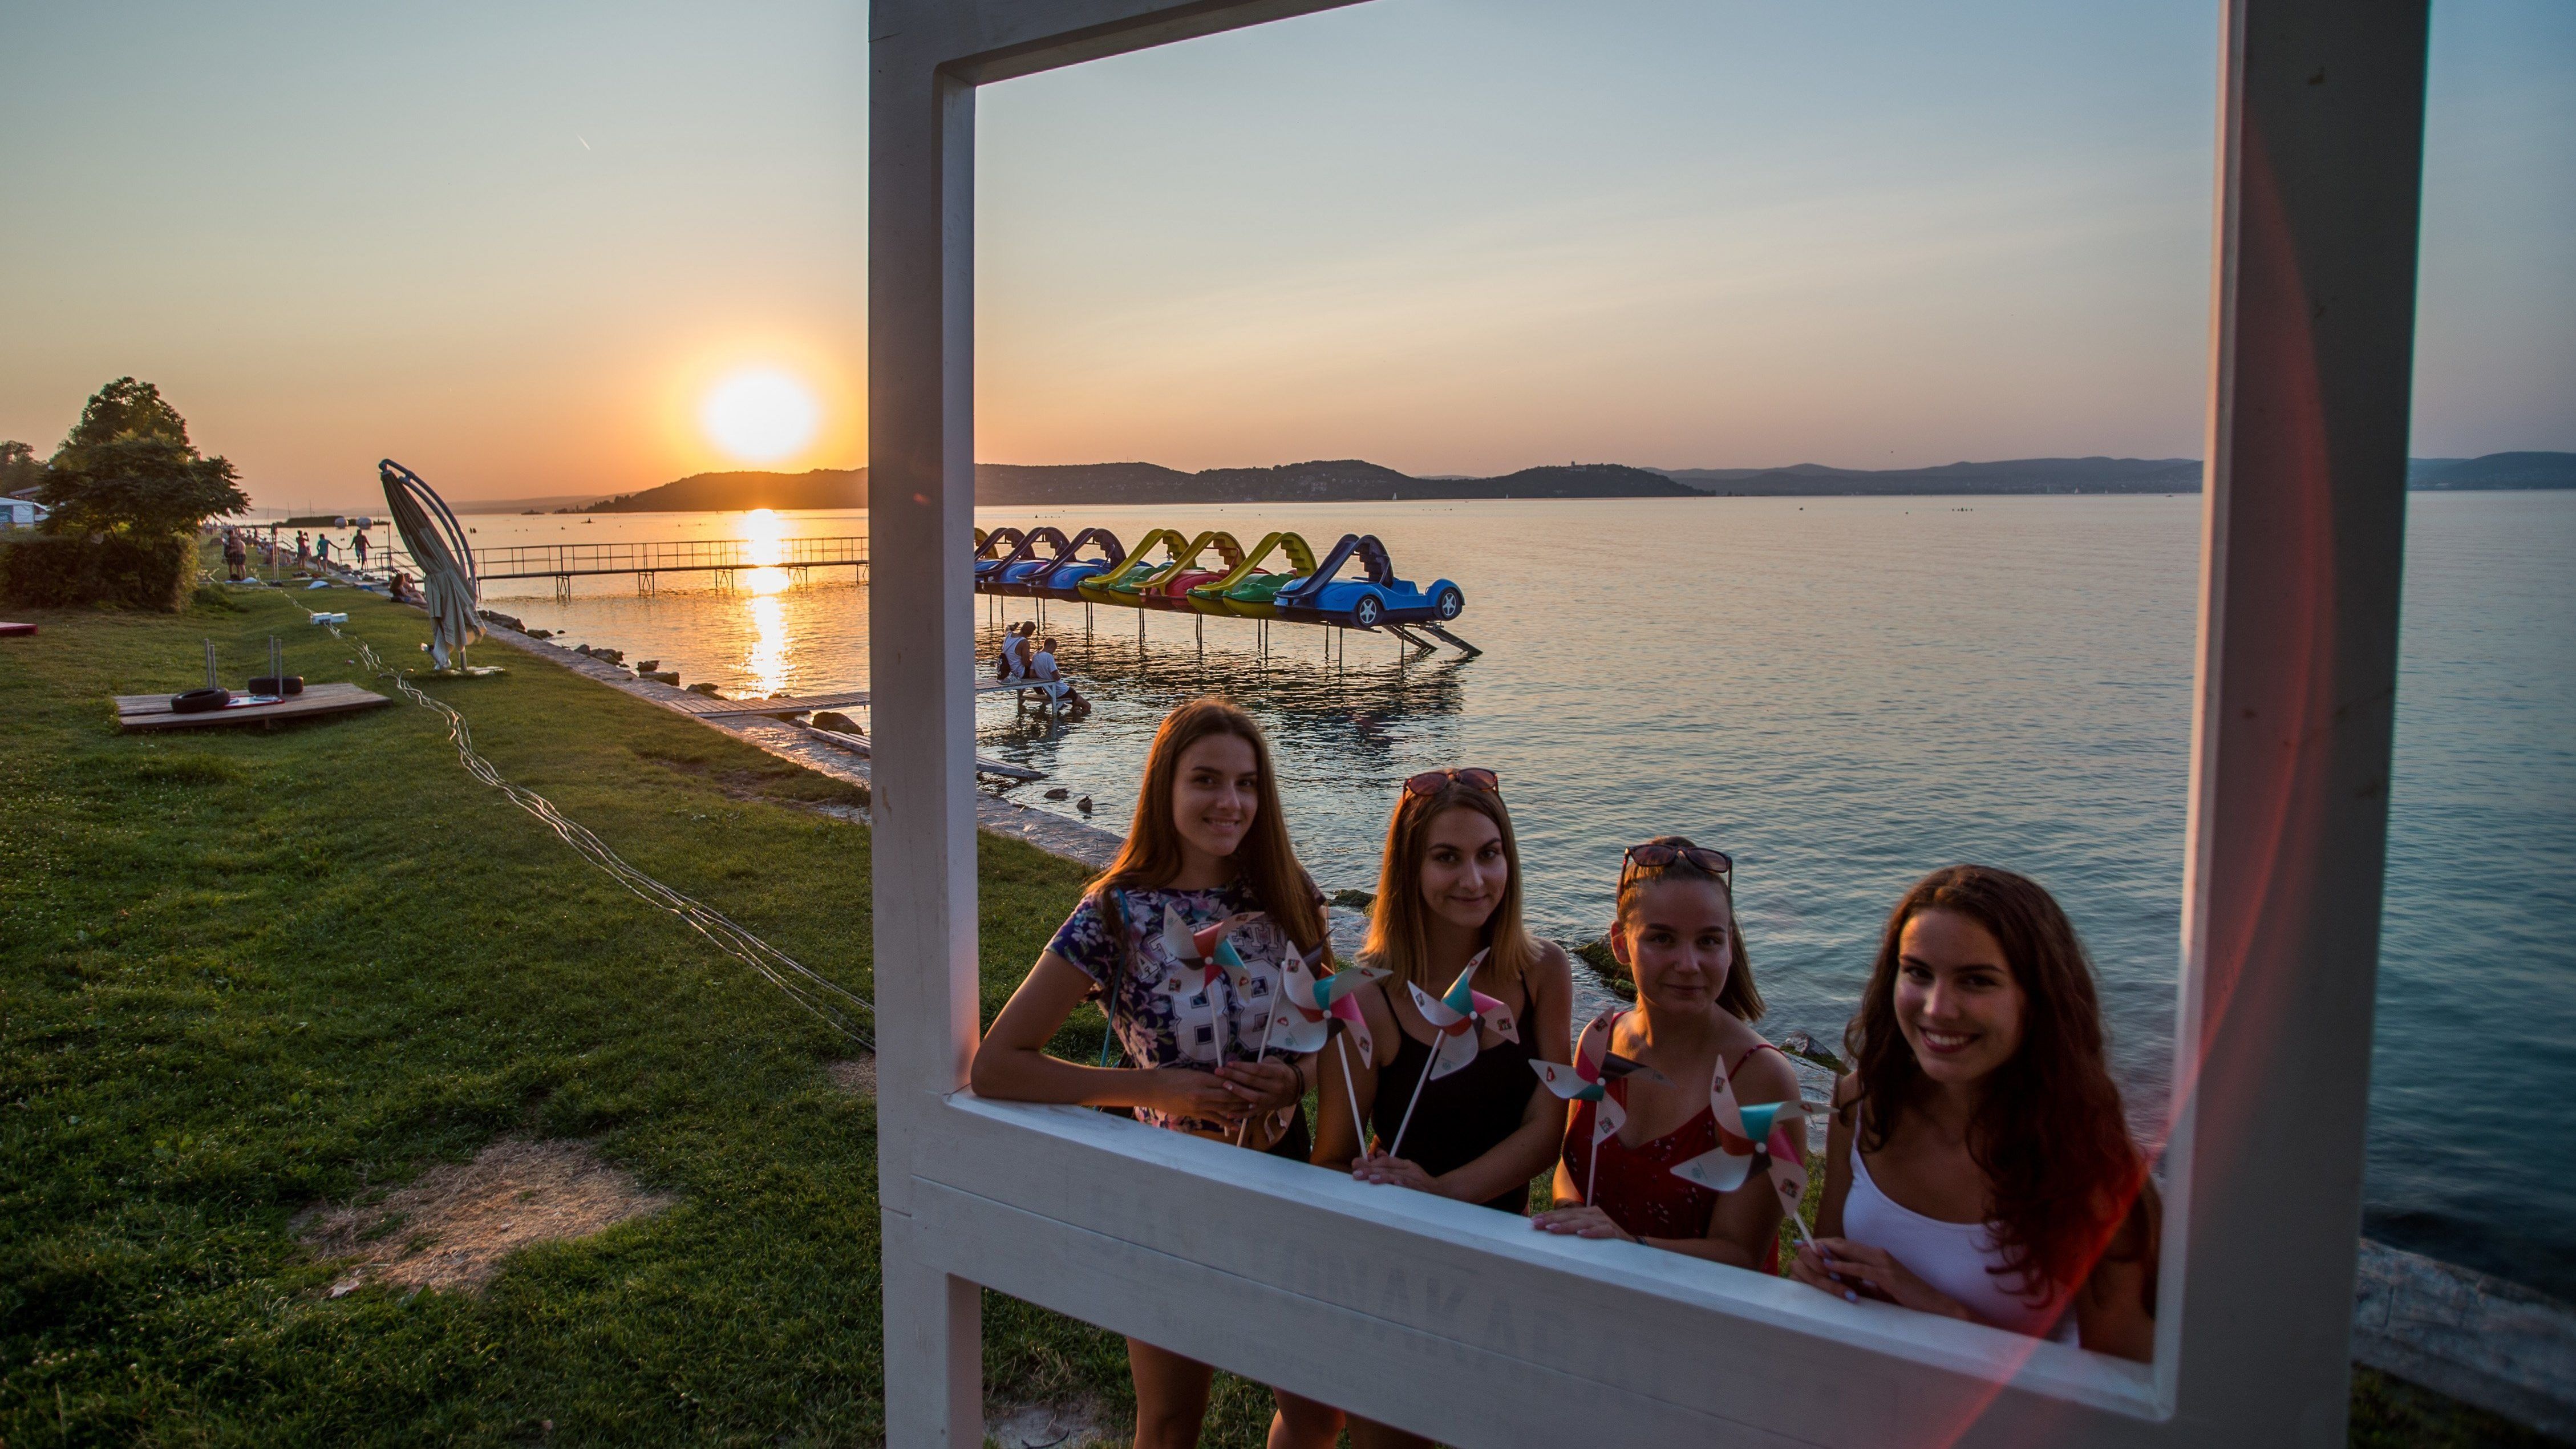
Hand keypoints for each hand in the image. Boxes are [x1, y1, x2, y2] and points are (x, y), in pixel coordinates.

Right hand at [1138, 1067, 1250, 1124]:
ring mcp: (1199, 1104)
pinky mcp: (1196, 1113)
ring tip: (1253, 1109)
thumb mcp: (1191, 1073)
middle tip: (1259, 1097)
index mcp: (1203, 1078)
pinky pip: (1214, 1118)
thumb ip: (1207, 1078)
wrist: (1154, 1088)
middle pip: (1229, 1095)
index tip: (1253, 1083)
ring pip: (1224, 1107)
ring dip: (1239, 1109)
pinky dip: (1226, 1122)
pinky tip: (1236, 1125)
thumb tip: (1223, 1080)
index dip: (1241, 1083)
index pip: (1227, 1081)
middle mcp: (1203, 1092)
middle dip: (1245, 1097)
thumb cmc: (1170, 1078)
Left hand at [1216, 1058, 1302, 1114]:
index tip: (1229, 1064)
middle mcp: (1275, 1087)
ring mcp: (1271, 1100)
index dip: (1242, 1067)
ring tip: (1224, 1086)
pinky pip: (1253, 1113)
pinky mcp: (1267, 1109)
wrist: (1296, 1088)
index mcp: (1278, 1073)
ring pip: (1252, 1097)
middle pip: (1252, 1082)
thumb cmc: (1282, 1072)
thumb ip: (1260, 1063)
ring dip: (1237, 1092)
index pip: (1257, 1069)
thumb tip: (1242, 1065)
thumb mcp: (1275, 1063)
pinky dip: (1241, 1114)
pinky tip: (1228, 1113)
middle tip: (1219, 1071)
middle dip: (1234, 1076)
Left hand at [1351, 1152, 1441, 1194]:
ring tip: (1370, 1179)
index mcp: (1405, 1164)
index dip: (1371, 1162)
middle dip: (1371, 1170)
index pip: (1387, 1161)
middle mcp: (1410, 1170)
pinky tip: (1396, 1184)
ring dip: (1384, 1177)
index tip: (1357, 1164)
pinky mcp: (1421, 1190)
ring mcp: (1416, 1180)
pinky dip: (1404, 1185)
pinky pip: (1412, 1187)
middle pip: (1388, 1168)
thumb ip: (1391, 1163)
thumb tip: (1375, 1154)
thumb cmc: (1419, 1182)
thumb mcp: (1406, 1170)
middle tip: (1356, 1173)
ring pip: (1398, 1177)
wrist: (1441, 1191)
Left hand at [1529, 1204, 1635, 1242]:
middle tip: (1537, 1224)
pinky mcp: (1616, 1233)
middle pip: (1571, 1215)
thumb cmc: (1605, 1242)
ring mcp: (1606, 1222)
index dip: (1549, 1215)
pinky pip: (1604, 1231)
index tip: (1533, 1220)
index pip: (1565, 1213)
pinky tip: (1582, 1235)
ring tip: (1552, 1229)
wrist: (1633, 1248)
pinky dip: (1593, 1232)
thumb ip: (1572, 1231)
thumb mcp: (1587, 1234)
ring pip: (1584, 1222)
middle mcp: (1596, 1214)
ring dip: (1567, 1225)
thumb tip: (1548, 1232)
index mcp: (1587, 1213)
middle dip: (1552, 1219)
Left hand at [1790, 1237, 1972, 1320]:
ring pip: (1849, 1253)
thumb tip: (1845, 1285)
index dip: (1826, 1243)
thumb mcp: (1881, 1288)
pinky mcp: (1887, 1275)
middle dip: (1820, 1243)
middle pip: (1843, 1244)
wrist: (1933, 1304)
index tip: (1807, 1243)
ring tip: (1807, 1251)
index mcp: (1876, 1255)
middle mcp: (1878, 1254)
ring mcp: (1883, 1263)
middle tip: (1799, 1243)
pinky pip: (1860, 1269)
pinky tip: (1828, 1266)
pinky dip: (1842, 1267)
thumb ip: (1864, 1283)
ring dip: (1827, 1252)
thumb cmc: (1907, 1297)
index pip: (1846, 1245)